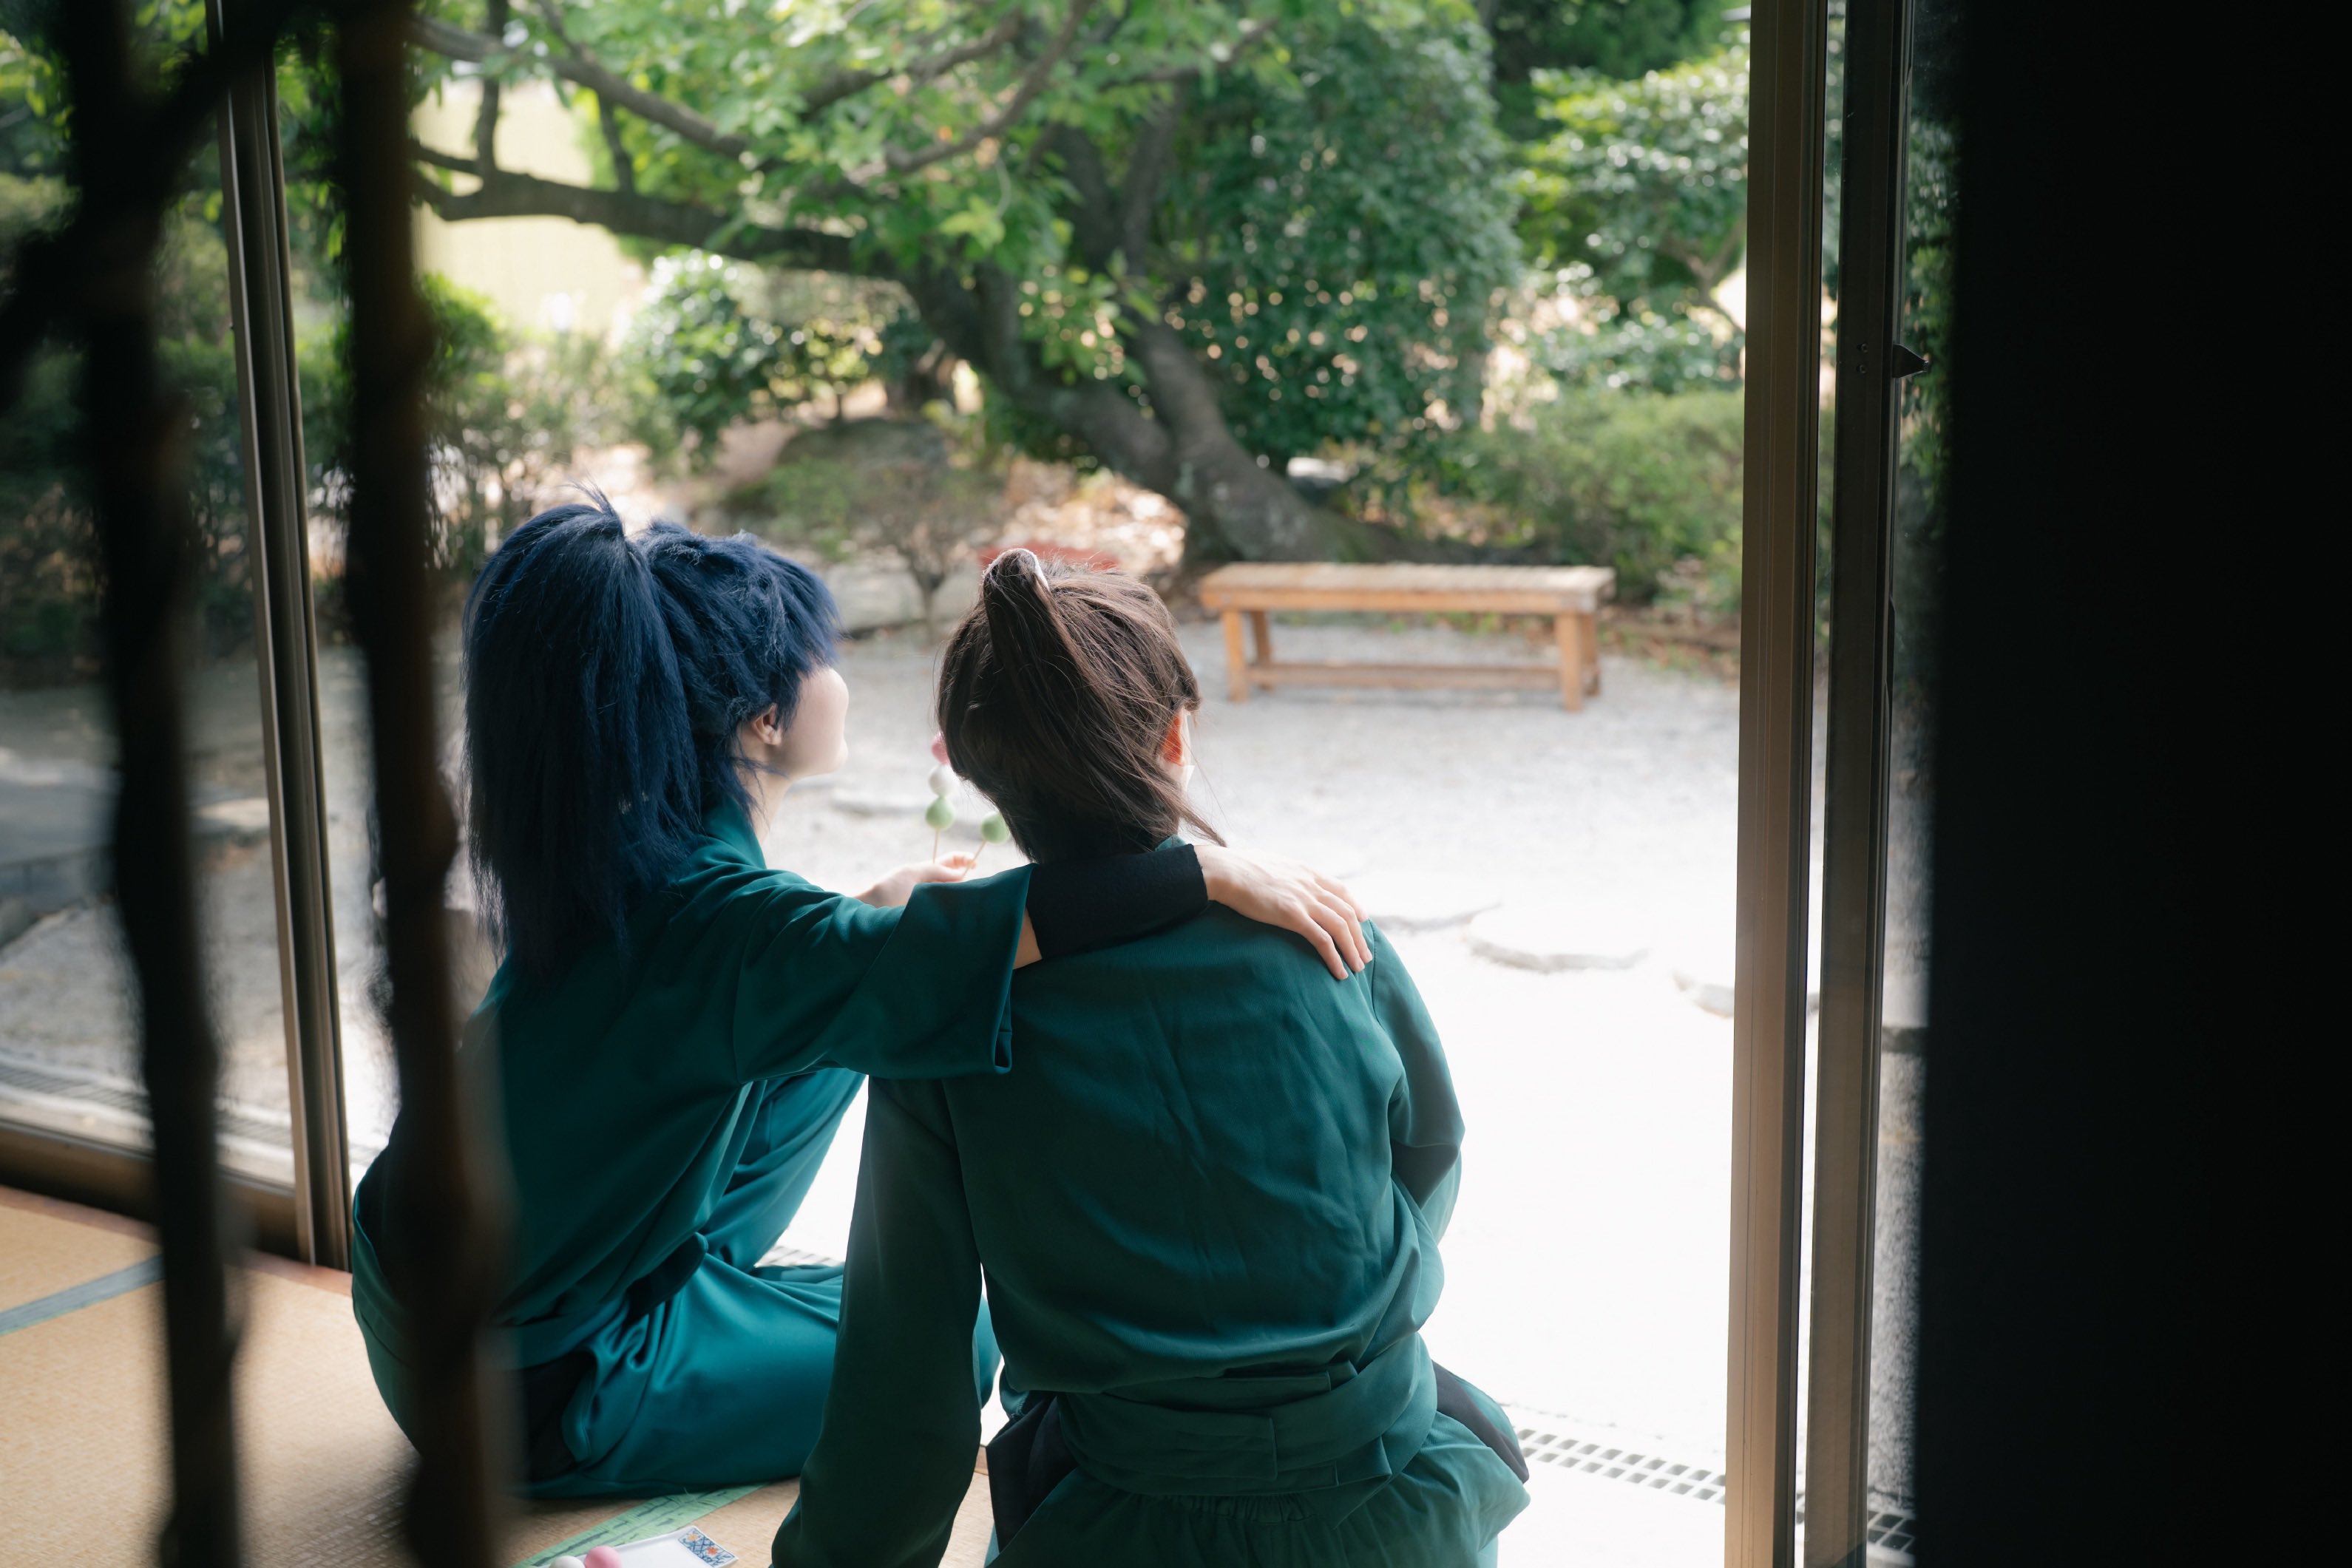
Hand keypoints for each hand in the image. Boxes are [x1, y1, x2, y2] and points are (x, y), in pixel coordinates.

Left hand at [855, 853, 975, 907]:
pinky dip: (954, 911)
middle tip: (970, 884)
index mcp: (928, 871)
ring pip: (955, 897)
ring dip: (961, 896)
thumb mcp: (912, 872)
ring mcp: (932, 902)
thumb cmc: (888, 889)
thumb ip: (937, 870)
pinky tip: (955, 910)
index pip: (951, 862)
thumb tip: (961, 875)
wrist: (872, 911)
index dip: (964, 859)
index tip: (974, 863)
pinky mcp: (931, 917)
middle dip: (967, 879)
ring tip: (962, 897)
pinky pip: (948, 913)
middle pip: (957, 880)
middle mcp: (933, 886)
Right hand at [1195, 844, 1369, 979]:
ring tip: (1358, 967)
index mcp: (1306, 871)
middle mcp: (1311, 884)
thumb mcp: (1269, 864)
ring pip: (1341, 927)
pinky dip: (1334, 957)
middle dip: (1359, 936)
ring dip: (1352, 949)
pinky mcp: (1293, 916)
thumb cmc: (1238, 867)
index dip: (1355, 906)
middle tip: (1365, 955)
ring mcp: (1304, 900)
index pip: (1341, 889)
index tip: (1362, 920)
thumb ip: (1282, 874)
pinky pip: (1322, 940)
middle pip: (1347, 912)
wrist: (1225, 869)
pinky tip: (1339, 972)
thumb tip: (1277, 879)